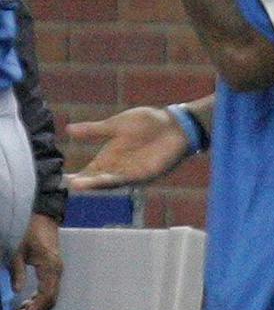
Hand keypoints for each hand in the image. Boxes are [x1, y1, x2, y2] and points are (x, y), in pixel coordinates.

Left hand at [11, 212, 60, 309]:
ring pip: (50, 298)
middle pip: (49, 301)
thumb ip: (17, 272)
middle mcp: (56, 274)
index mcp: (50, 269)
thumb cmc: (30, 235)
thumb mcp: (19, 253)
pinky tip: (25, 303)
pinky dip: (37, 301)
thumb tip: (17, 292)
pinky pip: (48, 291)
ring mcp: (57, 274)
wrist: (45, 221)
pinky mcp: (53, 273)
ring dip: (35, 308)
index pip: (45, 296)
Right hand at [65, 106, 192, 190]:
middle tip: (68, 185)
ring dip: (96, 184)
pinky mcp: (148, 173)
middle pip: (98, 179)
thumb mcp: (116, 125)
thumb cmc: (147, 124)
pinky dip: (117, 181)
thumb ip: (94, 130)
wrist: (174, 124)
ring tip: (78, 185)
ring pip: (111, 181)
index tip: (62, 180)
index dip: (78, 176)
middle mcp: (119, 168)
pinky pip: (130, 179)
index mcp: (110, 157)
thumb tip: (68, 130)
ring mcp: (133, 172)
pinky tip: (105, 181)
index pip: (90, 171)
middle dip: (85, 183)